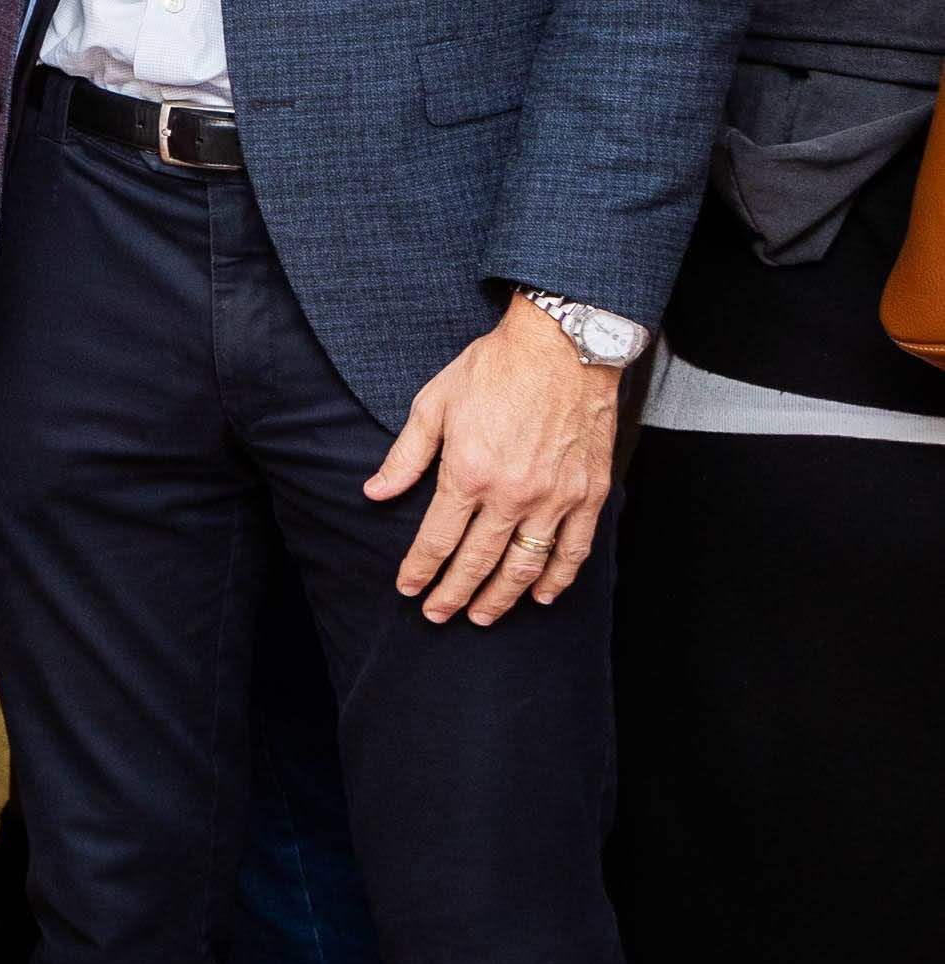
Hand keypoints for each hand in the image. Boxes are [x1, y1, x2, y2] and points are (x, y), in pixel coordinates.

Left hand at [364, 296, 619, 623]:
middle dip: (454, 595)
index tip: (407, 589)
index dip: (420, 570)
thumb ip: (405, 457)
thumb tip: (375, 493)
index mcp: (468, 474)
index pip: (437, 540)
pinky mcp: (589, 494)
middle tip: (438, 616)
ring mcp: (554, 498)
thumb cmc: (492, 370)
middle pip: (477, 562)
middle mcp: (512, 495)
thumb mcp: (432, 405)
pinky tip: (543, 595)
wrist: (561, 347)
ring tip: (482, 616)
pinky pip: (573, 550)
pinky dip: (558, 578)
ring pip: (525, 566)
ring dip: (501, 597)